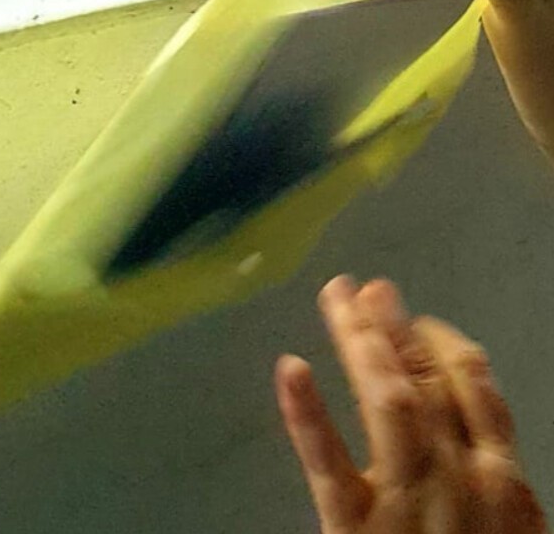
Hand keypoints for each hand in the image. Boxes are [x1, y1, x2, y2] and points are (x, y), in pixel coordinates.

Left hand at [276, 276, 543, 533]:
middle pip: (427, 382)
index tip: (411, 315)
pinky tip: (289, 368)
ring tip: (336, 299)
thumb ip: (484, 484)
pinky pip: (330, 466)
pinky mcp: (357, 531)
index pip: (473, 387)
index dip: (438, 341)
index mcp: (506, 484)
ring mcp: (410, 504)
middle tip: (364, 287)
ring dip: (361, 342)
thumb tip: (467, 440)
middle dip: (395, 329)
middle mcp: (463, 482)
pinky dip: (307, 415)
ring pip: (388, 403)